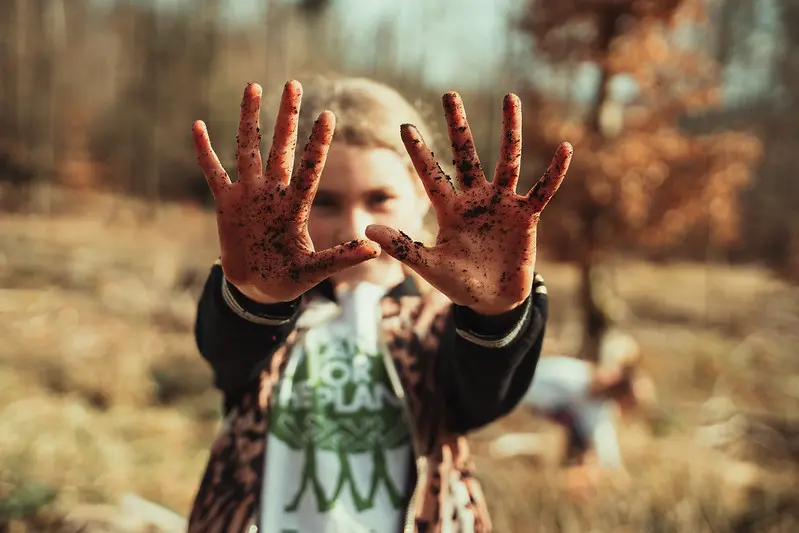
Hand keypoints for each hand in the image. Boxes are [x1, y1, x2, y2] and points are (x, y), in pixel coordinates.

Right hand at [193, 81, 379, 302]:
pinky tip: (198, 125)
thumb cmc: (289, 279)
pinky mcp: (227, 203)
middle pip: (280, 147)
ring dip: (249, 118)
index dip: (317, 143)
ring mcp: (249, 195)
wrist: (258, 290)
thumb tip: (373, 248)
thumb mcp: (316, 270)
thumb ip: (341, 258)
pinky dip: (205, 151)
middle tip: (293, 84)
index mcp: (295, 206)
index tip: (328, 114)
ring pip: (248, 148)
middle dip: (286, 117)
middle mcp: (273, 193)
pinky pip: (214, 172)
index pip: (309, 168)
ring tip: (253, 85)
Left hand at [365, 92, 571, 314]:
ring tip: (510, 97)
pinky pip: (542, 190)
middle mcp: (475, 199)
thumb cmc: (459, 283)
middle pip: (466, 155)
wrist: (492, 301)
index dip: (419, 151)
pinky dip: (554, 172)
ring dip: (509, 130)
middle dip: (458, 125)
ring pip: (507, 160)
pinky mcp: (526, 216)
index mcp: (450, 209)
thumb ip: (402, 247)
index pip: (431, 175)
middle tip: (449, 94)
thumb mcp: (429, 266)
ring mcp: (502, 204)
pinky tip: (566, 149)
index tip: (404, 125)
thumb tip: (367, 229)